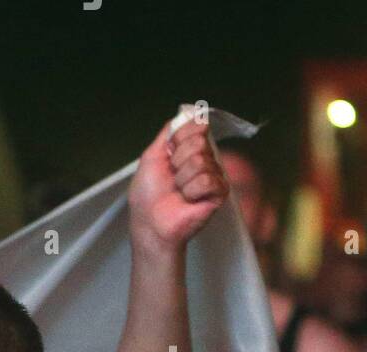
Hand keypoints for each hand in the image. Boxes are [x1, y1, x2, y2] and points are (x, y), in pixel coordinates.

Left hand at [128, 109, 228, 249]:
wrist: (150, 223)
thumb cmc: (147, 196)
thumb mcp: (151, 157)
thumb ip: (167, 133)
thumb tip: (185, 113)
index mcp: (189, 150)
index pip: (197, 125)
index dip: (178, 138)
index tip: (168, 153)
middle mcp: (204, 160)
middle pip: (199, 142)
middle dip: (178, 160)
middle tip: (171, 177)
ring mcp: (213, 175)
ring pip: (201, 161)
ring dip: (182, 178)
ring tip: (178, 191)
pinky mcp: (219, 192)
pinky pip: (208, 179)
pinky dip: (192, 191)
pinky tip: (188, 199)